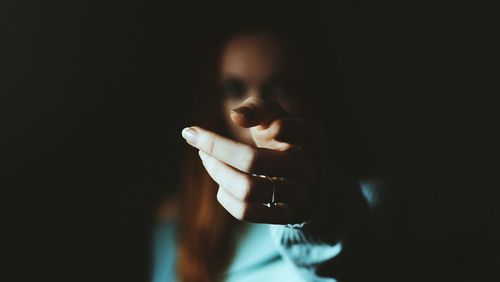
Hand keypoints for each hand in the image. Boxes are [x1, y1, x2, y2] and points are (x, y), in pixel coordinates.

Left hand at [181, 97, 320, 223]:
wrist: (309, 182)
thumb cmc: (284, 141)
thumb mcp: (277, 118)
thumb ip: (258, 109)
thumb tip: (236, 117)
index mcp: (308, 138)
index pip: (279, 128)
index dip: (249, 120)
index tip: (228, 118)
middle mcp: (307, 168)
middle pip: (254, 161)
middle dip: (217, 148)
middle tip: (195, 137)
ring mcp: (298, 196)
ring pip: (248, 189)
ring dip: (218, 172)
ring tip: (206, 158)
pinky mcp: (286, 216)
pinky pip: (246, 212)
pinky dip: (226, 196)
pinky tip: (221, 184)